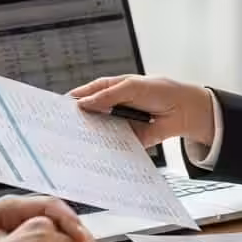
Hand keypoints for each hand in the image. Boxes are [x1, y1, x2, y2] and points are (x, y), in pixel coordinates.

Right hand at [69, 75, 214, 147]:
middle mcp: (112, 107)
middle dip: (76, 121)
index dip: (72, 100)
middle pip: (89, 114)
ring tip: (72, 143)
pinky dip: (104, 149)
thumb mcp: (132, 87)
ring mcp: (118, 123)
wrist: (184, 110)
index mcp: (111, 89)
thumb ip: (108, 96)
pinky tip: (94, 154)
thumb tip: (84, 103)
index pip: (86, 94)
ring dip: (88, 137)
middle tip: (60, 129)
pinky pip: (112, 145)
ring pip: (98, 131)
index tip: (56, 108)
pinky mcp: (127, 139)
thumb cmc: (160, 91)